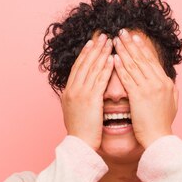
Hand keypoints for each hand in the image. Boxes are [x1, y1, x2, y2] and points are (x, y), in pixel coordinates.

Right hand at [61, 33, 113, 150]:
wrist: (79, 145)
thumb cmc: (80, 133)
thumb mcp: (75, 112)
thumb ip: (78, 99)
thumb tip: (83, 93)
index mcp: (68, 92)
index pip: (78, 67)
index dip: (85, 54)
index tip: (92, 43)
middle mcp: (73, 89)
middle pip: (84, 63)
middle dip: (95, 48)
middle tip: (103, 36)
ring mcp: (80, 93)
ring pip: (92, 68)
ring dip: (102, 53)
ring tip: (110, 42)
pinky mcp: (90, 99)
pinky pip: (100, 80)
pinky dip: (106, 68)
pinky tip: (113, 59)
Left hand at [112, 29, 178, 147]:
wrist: (160, 139)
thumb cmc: (162, 125)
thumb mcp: (172, 104)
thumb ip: (171, 91)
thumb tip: (172, 83)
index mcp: (166, 83)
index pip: (152, 61)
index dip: (142, 48)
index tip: (134, 38)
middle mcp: (159, 83)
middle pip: (142, 59)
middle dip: (131, 44)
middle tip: (122, 32)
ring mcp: (149, 88)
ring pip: (134, 65)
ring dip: (124, 51)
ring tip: (115, 40)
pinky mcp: (139, 96)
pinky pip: (128, 78)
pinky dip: (120, 67)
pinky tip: (114, 58)